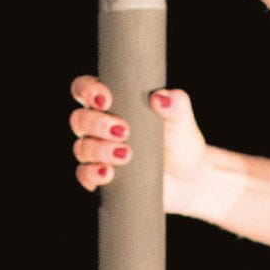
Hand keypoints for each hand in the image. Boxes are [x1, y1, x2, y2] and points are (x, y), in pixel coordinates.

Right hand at [69, 75, 207, 208]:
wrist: (189, 179)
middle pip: (79, 119)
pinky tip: (108, 174)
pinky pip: (84, 175)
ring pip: (81, 147)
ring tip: (126, 154)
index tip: (106, 100)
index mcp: (115, 104)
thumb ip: (176, 105)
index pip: (86, 90)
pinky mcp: (101, 178)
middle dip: (96, 123)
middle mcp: (100, 127)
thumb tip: (160, 97)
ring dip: (99, 150)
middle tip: (123, 130)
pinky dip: (92, 174)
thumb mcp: (182, 122)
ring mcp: (98, 153)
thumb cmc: (181, 143)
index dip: (87, 91)